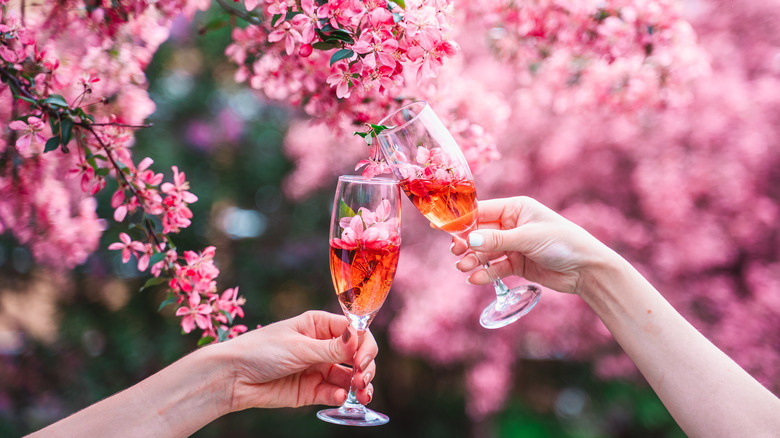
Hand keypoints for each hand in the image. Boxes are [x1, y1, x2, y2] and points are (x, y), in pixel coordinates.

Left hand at [223, 310, 377, 410]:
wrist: (233, 377)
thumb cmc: (260, 351)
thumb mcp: (298, 346)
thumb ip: (331, 348)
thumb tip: (359, 340)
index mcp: (320, 325)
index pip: (354, 331)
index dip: (364, 345)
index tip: (362, 360)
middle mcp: (323, 346)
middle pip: (357, 355)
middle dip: (365, 366)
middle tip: (362, 378)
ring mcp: (318, 368)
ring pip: (350, 377)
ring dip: (360, 385)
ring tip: (362, 394)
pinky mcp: (312, 390)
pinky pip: (334, 393)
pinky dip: (342, 397)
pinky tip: (340, 398)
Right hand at [451, 196, 615, 294]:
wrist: (587, 269)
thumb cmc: (562, 242)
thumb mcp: (528, 238)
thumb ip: (497, 239)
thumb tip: (469, 239)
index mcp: (516, 208)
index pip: (481, 211)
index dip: (460, 218)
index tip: (438, 224)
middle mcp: (512, 224)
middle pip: (480, 232)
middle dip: (466, 242)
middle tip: (455, 251)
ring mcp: (514, 245)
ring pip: (485, 251)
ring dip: (473, 259)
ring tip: (464, 267)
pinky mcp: (518, 263)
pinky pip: (495, 267)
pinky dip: (485, 273)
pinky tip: (475, 279)